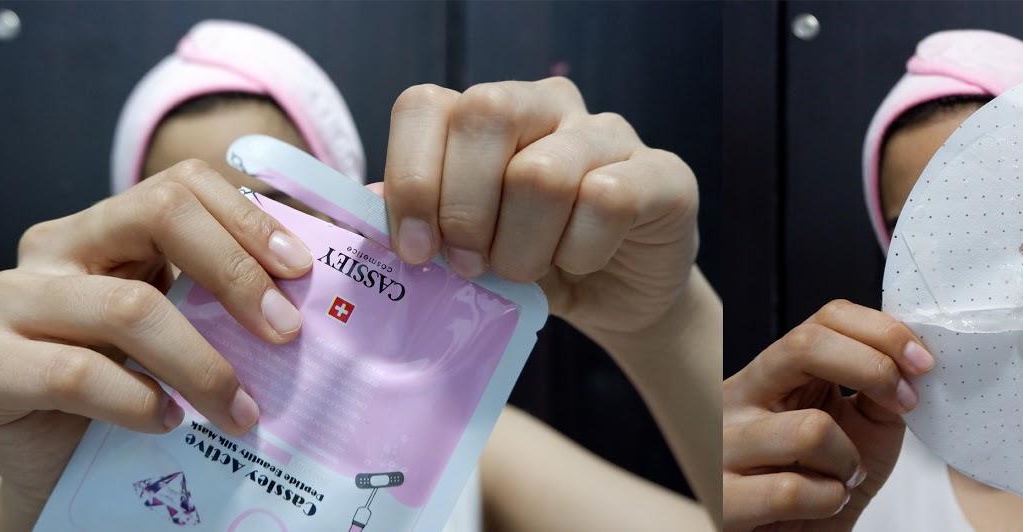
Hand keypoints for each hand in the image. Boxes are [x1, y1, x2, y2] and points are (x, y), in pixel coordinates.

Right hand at [0, 160, 308, 526]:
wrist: (61, 469)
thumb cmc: (138, 389)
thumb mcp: (188, 328)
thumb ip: (235, 291)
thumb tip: (341, 250)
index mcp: (105, 228)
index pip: (180, 185)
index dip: (247, 220)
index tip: (300, 272)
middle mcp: (52, 248)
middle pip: (156, 215)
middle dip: (236, 273)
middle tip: (285, 334)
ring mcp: (9, 301)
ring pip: (128, 307)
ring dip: (202, 364)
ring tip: (241, 409)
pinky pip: (76, 373)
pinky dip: (139, 401)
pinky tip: (170, 422)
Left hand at [381, 78, 697, 335]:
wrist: (618, 298)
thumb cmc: (536, 264)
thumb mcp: (468, 250)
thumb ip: (420, 225)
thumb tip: (361, 208)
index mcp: (489, 114)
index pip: (426, 105)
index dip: (410, 177)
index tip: (415, 250)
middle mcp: (548, 105)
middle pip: (486, 114)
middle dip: (463, 208)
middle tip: (471, 267)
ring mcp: (608, 133)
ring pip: (542, 172)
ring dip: (523, 246)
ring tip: (527, 273)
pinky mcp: (661, 173)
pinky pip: (605, 201)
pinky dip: (580, 251)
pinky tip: (581, 265)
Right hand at [722, 301, 933, 530]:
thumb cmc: (823, 485)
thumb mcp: (861, 428)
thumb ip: (880, 390)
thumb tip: (911, 362)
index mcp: (775, 373)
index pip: (825, 320)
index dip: (881, 332)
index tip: (921, 363)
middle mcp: (740, 397)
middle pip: (805, 345)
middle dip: (873, 369)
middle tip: (905, 403)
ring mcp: (723, 445)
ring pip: (810, 430)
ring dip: (849, 461)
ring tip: (845, 476)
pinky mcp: (722, 497)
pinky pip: (791, 491)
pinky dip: (827, 502)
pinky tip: (822, 504)